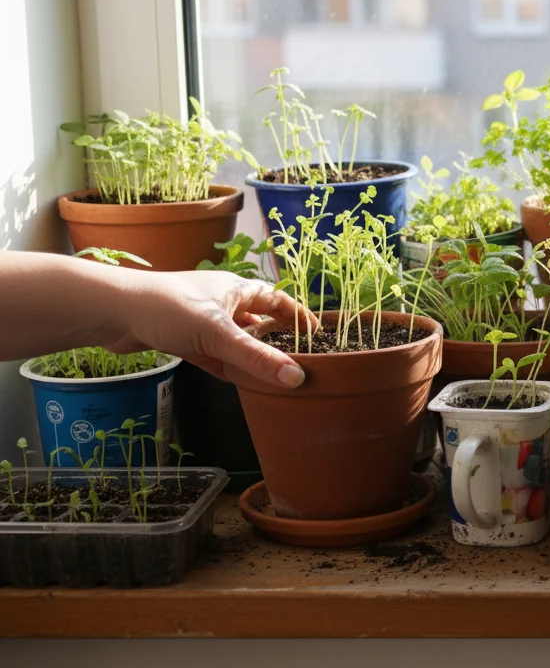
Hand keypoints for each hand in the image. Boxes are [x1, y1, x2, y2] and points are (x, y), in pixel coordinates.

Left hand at [108, 270, 317, 387]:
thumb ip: (256, 358)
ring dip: (251, 356)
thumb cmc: (167, 308)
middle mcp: (221, 302)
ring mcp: (200, 321)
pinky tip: (238, 382)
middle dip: (276, 340)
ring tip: (273, 376)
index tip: (316, 334)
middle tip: (297, 361)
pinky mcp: (182, 338)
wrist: (112, 312)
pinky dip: (227, 367)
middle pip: (258, 321)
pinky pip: (214, 355)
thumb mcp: (218, 334)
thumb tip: (296, 378)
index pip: (278, 300)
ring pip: (235, 341)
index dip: (298, 316)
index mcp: (236, 289)